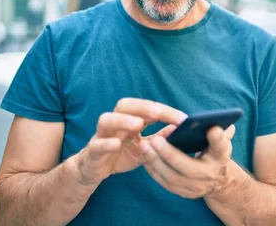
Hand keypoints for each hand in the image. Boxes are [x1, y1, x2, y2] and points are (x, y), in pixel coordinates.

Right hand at [72, 98, 186, 185]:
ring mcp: (102, 135)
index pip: (148, 108)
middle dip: (143, 107)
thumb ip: (161, 138)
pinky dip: (105, 143)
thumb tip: (181, 129)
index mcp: (130, 119)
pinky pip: (96, 144)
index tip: (183, 119)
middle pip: (125, 105)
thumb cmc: (122, 154)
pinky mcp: (92, 151)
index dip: (166, 112)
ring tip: (137, 124)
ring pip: (106, 120)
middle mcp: (116, 122)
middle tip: (158, 113)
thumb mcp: (146, 147)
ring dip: (122, 120)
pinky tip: (115, 144)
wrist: (94, 169)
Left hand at [140, 125, 236, 198]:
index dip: (217, 138)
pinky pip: (165, 183)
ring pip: (173, 178)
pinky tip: (145, 157)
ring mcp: (197, 187)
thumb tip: (212, 121)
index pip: (221, 146)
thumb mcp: (220, 139)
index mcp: (221, 155)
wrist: (218, 180)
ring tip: (144, 146)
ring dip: (156, 162)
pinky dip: (154, 170)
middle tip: (155, 139)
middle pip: (190, 168)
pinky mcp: (184, 193)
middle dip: (170, 154)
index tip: (212, 128)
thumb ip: (217, 131)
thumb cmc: (214, 151)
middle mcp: (210, 174)